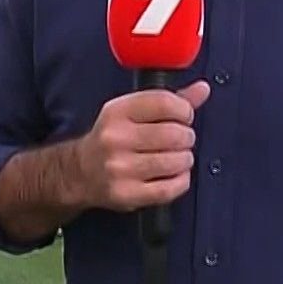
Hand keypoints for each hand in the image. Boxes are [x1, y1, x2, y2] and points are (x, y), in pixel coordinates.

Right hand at [77, 81, 210, 211]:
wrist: (80, 172)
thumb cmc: (112, 139)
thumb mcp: (132, 112)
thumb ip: (168, 101)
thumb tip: (203, 89)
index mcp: (116, 112)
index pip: (165, 103)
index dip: (184, 110)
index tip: (184, 116)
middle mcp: (115, 139)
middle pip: (174, 134)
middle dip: (186, 137)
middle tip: (181, 140)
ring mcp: (120, 168)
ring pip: (176, 161)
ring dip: (185, 159)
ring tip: (176, 157)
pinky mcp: (127, 194)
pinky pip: (171, 187)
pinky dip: (181, 180)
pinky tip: (173, 174)